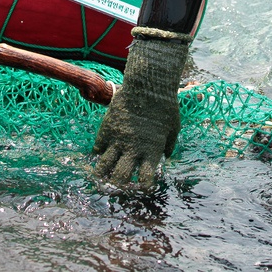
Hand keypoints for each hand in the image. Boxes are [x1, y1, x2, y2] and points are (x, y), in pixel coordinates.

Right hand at [93, 27, 190, 187]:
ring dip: (101, 177)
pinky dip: (99, 154)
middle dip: (118, 188)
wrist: (147, 84)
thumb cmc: (165, 105)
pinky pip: (98, 149)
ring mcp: (117, 140)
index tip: (141, 186)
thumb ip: (168, 145)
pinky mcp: (107, 129)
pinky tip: (102, 153)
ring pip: (103, 169)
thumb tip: (165, 157)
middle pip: (120, 180)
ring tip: (101, 180)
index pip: (146, 182)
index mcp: (151, 152)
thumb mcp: (173, 127)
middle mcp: (133, 150)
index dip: (143, 188)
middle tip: (116, 188)